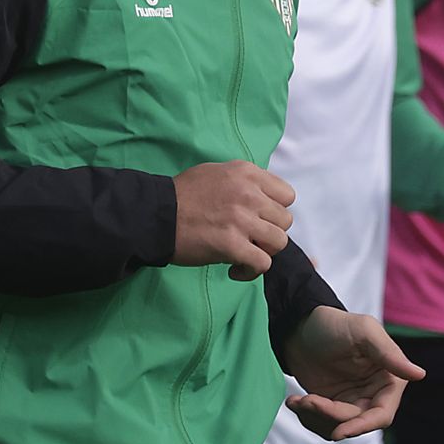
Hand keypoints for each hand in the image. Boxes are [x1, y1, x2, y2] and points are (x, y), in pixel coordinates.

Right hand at [171, 160, 294, 280]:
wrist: (156, 214)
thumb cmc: (182, 195)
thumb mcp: (216, 172)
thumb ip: (243, 182)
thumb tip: (262, 197)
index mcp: (246, 173)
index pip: (287, 195)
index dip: (275, 210)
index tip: (260, 218)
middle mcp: (249, 194)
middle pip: (285, 220)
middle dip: (269, 232)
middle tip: (250, 238)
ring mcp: (242, 220)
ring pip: (279, 242)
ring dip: (263, 251)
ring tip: (245, 253)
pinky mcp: (232, 246)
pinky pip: (263, 264)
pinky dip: (251, 271)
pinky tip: (235, 269)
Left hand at [282, 307, 424, 440]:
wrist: (300, 327)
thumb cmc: (334, 324)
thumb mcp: (363, 331)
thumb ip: (389, 353)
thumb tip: (419, 374)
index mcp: (389, 378)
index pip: (382, 414)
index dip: (362, 426)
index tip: (339, 431)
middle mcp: (374, 393)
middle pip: (357, 423)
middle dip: (329, 416)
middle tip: (308, 402)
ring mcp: (352, 401)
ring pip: (338, 427)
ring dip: (315, 418)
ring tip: (297, 400)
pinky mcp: (332, 405)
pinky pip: (324, 425)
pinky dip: (308, 418)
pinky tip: (295, 401)